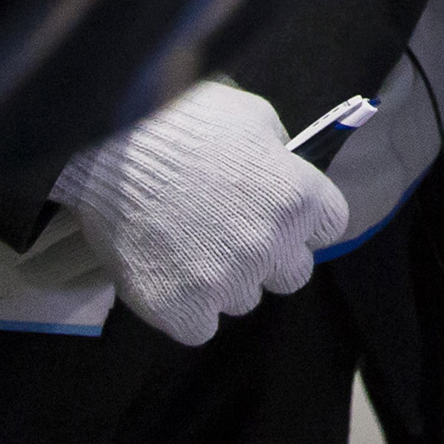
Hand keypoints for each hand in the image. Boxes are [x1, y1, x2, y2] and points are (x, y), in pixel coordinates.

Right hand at [46, 79, 347, 347]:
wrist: (113, 155)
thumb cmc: (184, 123)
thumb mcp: (251, 117)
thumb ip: (279, 152)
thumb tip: (285, 169)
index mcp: (300, 197)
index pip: (330, 228)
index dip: (302, 221)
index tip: (275, 214)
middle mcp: (273, 246)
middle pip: (293, 274)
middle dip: (269, 258)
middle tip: (228, 234)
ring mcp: (228, 282)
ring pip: (243, 299)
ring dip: (223, 281)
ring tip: (185, 244)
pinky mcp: (184, 311)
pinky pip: (200, 327)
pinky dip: (184, 307)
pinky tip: (165, 271)